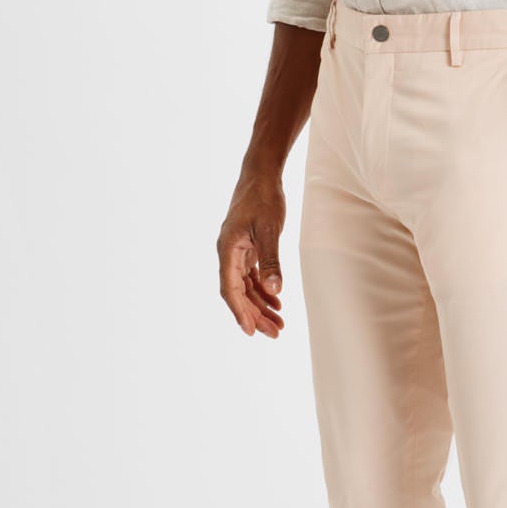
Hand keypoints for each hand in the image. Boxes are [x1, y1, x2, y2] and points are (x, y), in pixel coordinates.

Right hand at [219, 168, 287, 338]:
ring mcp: (236, 251)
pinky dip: (263, 290)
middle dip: (255, 315)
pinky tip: (276, 302)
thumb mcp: (270, 229)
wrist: (261, 174)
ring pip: (246, 287)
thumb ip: (271, 260)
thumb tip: (274, 290)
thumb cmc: (264, 198)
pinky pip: (252, 276)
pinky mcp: (246, 248)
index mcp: (227, 250)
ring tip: (279, 324)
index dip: (240, 312)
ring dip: (261, 305)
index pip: (230, 289)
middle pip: (238, 293)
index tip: (251, 332)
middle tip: (275, 333)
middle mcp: (228, 253)